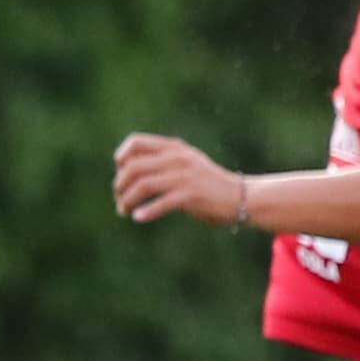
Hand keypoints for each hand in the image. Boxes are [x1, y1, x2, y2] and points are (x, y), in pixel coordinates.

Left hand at [114, 133, 246, 225]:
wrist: (240, 196)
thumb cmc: (209, 184)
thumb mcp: (186, 164)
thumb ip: (163, 162)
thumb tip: (129, 172)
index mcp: (174, 148)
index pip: (136, 142)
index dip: (121, 157)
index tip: (120, 173)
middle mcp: (177, 158)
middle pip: (134, 167)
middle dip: (120, 185)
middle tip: (119, 199)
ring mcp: (184, 176)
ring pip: (143, 185)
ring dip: (127, 200)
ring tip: (123, 211)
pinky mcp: (191, 196)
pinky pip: (161, 203)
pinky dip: (146, 212)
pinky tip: (138, 218)